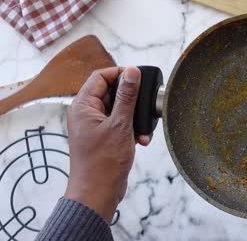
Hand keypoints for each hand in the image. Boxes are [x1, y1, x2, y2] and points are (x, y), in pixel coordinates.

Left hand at [64, 67, 151, 223]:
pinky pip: (121, 124)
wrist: (98, 193)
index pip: (100, 76)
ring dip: (134, 118)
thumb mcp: (120, 124)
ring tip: (142, 129)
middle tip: (145, 107)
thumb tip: (131, 72)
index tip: (139, 78)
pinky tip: (140, 140)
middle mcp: (87, 113)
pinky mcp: (105, 137)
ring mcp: (96, 125)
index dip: (120, 74)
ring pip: (119, 109)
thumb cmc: (103, 162)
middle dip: (132, 100)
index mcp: (83, 106)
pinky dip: (132, 130)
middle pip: (112, 92)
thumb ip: (127, 96)